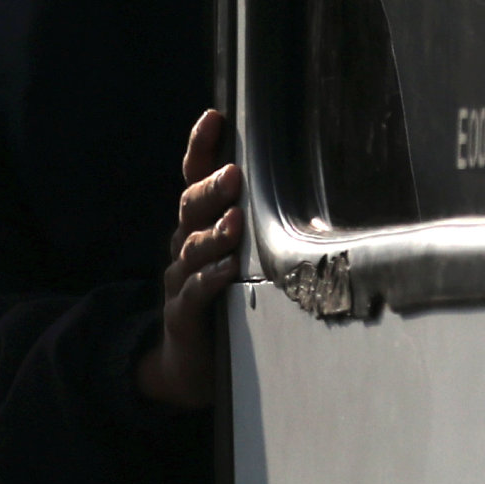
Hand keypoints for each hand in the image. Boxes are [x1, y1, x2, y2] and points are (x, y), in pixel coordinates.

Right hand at [137, 108, 242, 412]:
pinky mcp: (184, 315)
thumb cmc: (222, 302)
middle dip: (211, 188)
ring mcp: (180, 280)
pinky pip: (195, 293)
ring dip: (215, 234)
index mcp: (196, 228)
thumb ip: (254, 227)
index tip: (213, 117)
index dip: (200, 148)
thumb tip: (303, 194)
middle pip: (190, 208)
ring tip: (235, 222)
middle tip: (233, 174)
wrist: (187, 366)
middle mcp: (184, 247)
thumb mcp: (235, 258)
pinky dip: (211, 280)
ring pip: (193, 249)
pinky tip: (228, 271)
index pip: (193, 178)